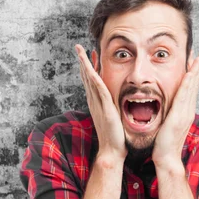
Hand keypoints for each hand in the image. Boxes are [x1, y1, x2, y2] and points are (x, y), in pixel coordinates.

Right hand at [75, 44, 126, 160]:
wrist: (112, 150)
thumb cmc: (116, 137)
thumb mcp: (114, 117)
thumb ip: (114, 108)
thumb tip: (119, 102)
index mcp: (98, 103)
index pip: (92, 81)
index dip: (90, 68)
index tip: (89, 55)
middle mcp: (95, 102)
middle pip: (87, 77)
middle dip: (83, 62)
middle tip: (79, 48)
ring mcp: (98, 104)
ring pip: (90, 80)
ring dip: (85, 65)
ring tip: (80, 51)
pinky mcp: (104, 108)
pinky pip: (98, 89)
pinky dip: (93, 77)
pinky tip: (90, 68)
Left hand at [152, 51, 198, 171]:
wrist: (166, 158)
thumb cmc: (164, 143)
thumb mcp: (168, 122)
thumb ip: (170, 111)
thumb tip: (167, 103)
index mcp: (185, 110)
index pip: (192, 87)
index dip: (195, 72)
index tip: (196, 59)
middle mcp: (188, 109)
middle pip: (195, 84)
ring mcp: (185, 113)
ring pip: (192, 87)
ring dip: (196, 71)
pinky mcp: (179, 116)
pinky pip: (184, 97)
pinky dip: (188, 84)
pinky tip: (190, 74)